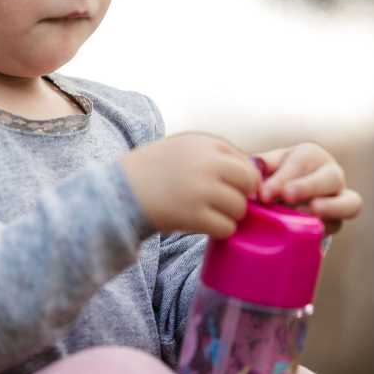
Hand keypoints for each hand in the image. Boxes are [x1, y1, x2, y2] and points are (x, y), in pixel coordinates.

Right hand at [121, 132, 261, 237]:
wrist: (118, 192)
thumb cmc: (150, 172)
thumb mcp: (181, 148)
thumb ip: (213, 156)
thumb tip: (255, 173)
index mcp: (204, 143)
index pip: (246, 161)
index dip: (241, 179)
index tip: (228, 189)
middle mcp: (206, 162)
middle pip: (249, 182)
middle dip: (241, 196)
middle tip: (222, 204)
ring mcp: (201, 188)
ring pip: (240, 208)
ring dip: (229, 216)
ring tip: (208, 214)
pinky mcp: (194, 214)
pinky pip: (227, 228)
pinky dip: (218, 231)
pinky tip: (202, 226)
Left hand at [256, 142, 362, 234]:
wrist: (286, 195)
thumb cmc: (274, 175)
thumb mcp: (266, 166)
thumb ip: (259, 168)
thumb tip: (254, 177)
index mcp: (311, 155)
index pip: (301, 162)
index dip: (282, 179)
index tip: (263, 195)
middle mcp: (331, 174)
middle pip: (330, 177)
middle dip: (309, 187)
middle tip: (287, 196)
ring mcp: (340, 198)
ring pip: (351, 202)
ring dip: (332, 208)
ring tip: (311, 212)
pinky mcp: (338, 220)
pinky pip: (338, 225)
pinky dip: (324, 228)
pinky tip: (306, 232)